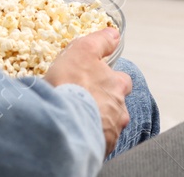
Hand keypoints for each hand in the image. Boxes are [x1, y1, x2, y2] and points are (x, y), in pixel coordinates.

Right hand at [43, 29, 130, 153]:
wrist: (60, 121)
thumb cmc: (71, 83)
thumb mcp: (83, 50)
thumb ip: (101, 41)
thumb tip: (115, 34)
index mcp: (118, 86)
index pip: (123, 81)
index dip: (110, 79)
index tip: (97, 80)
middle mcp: (120, 110)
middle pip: (117, 106)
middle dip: (106, 104)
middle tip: (86, 101)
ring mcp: (111, 132)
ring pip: (109, 126)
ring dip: (98, 122)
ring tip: (77, 119)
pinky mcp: (100, 150)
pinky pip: (98, 143)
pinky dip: (89, 139)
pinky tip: (75, 134)